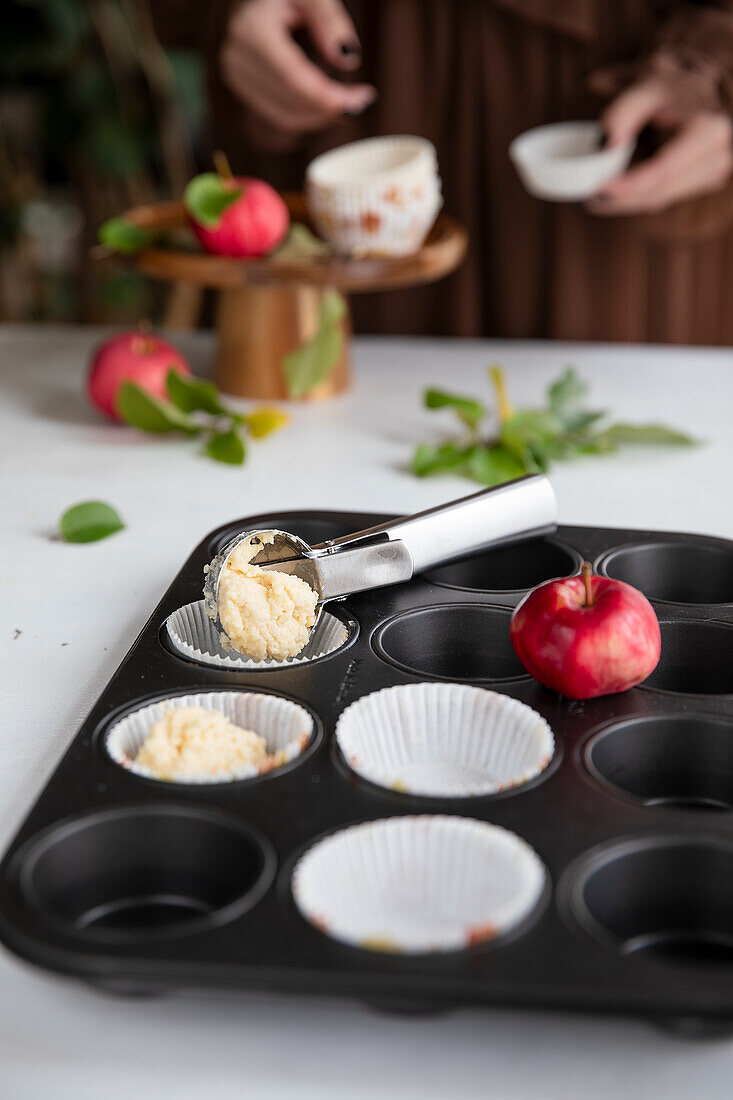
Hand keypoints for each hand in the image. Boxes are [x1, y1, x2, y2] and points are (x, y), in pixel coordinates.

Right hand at [221, 0, 375, 141]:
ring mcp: (237, 79)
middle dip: (331, 109)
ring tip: (352, 101)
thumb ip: (330, 21)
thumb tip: (348, 61)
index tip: (361, 100)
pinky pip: (280, 117)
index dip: (327, 97)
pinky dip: (309, 117)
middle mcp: (238, 59)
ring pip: (286, 117)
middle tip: (365, 100)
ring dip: (322, 117)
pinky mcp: (244, 92)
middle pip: (291, 103)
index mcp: (252, 30)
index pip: (292, 78)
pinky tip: (330, 104)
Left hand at [587, 75, 732, 214]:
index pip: (664, 169)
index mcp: (708, 131)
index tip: (599, 189)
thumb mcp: (648, 89)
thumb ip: (623, 112)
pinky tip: (614, 194)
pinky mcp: (703, 182)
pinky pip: (664, 197)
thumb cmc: (673, 90)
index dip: (630, 185)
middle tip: (588, 197)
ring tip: (594, 197)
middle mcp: (717, 156)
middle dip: (621, 198)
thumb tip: (604, 144)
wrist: (701, 93)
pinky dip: (637, 198)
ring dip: (626, 202)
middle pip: (660, 191)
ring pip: (661, 199)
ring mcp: (713, 173)